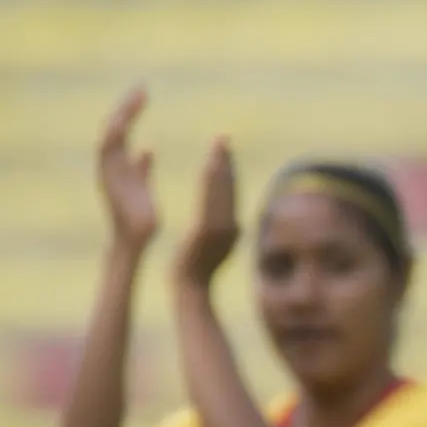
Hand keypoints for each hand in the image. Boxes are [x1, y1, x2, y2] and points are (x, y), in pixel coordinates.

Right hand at [97, 87, 158, 252]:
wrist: (134, 240)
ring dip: (122, 116)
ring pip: (110, 136)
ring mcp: (108, 171)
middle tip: (141, 88)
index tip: (144, 92)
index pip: (121, 131)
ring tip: (135, 97)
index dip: (130, 111)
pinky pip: (108, 153)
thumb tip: (147, 150)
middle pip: (114, 128)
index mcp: (119, 164)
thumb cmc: (140, 218)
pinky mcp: (110, 180)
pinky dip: (115, 136)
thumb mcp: (142, 186)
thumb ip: (142, 168)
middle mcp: (110, 165)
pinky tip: (126, 120)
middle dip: (126, 108)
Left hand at [172, 137, 239, 287]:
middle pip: (230, 188)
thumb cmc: (199, 271)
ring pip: (222, 192)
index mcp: (232, 227)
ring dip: (221, 167)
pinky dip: (212, 181)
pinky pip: (211, 200)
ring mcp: (221, 228)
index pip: (231, 194)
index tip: (224, 152)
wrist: (191, 288)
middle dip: (227, 162)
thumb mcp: (215, 247)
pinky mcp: (208, 231)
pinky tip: (209, 165)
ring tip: (218, 145)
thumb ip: (225, 232)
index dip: (230, 172)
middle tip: (223, 138)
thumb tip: (236, 224)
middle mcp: (231, 225)